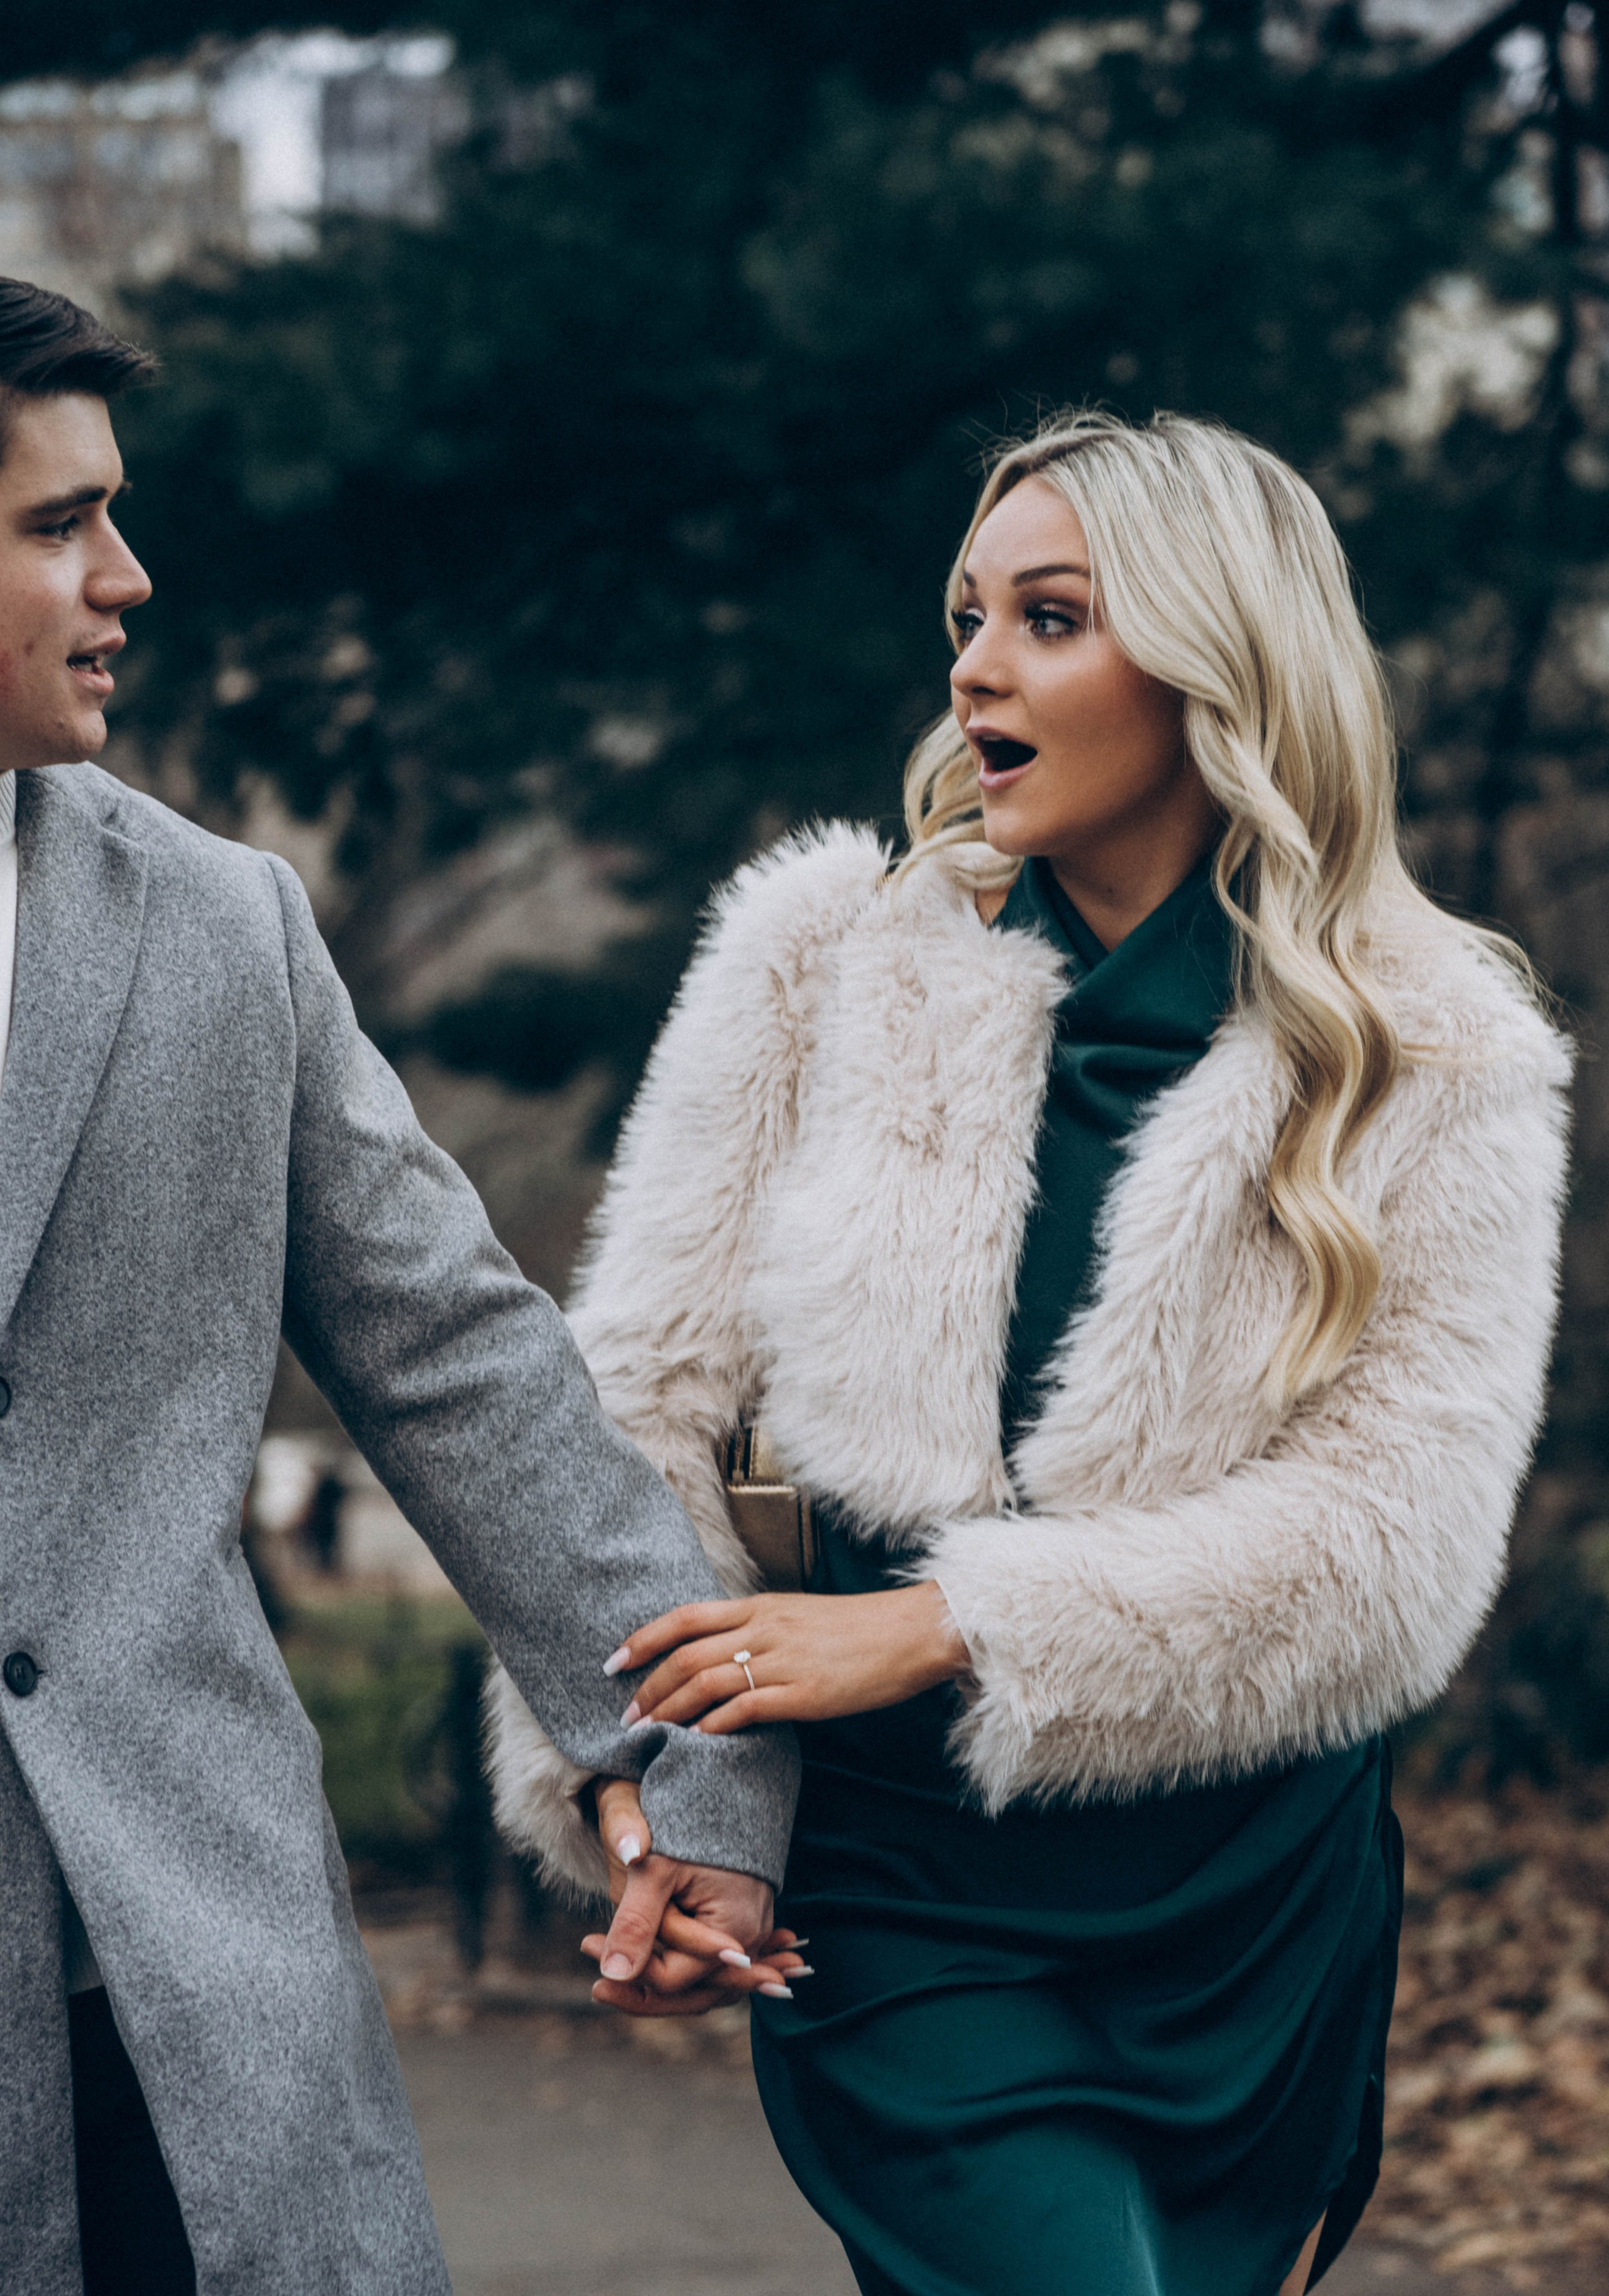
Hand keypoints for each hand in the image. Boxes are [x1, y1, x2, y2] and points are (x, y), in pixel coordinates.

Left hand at [581, 1778, 806, 2016]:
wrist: (721, 1782)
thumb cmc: (688, 1822)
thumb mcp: (655, 1871)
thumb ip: (636, 1924)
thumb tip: (610, 1974)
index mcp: (733, 1931)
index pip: (673, 1978)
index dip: (628, 1971)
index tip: (587, 1943)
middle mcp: (750, 1939)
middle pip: (690, 1990)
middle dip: (640, 1987)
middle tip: (596, 1983)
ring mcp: (751, 1932)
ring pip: (699, 1979)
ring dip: (656, 1977)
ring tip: (612, 1970)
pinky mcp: (742, 1922)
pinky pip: (709, 1959)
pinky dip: (677, 1961)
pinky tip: (644, 1958)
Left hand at [608, 1582, 969, 1735]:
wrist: (911, 1632)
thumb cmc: (859, 1629)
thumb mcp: (800, 1617)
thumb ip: (762, 1630)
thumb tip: (727, 1651)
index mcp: (760, 1606)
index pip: (685, 1617)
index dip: (643, 1639)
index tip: (614, 1661)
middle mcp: (763, 1629)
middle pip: (686, 1655)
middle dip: (648, 1687)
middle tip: (624, 1716)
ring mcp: (780, 1661)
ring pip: (705, 1683)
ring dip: (669, 1711)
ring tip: (647, 1735)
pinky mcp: (801, 1694)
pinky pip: (742, 1711)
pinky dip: (711, 1728)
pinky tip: (694, 1744)